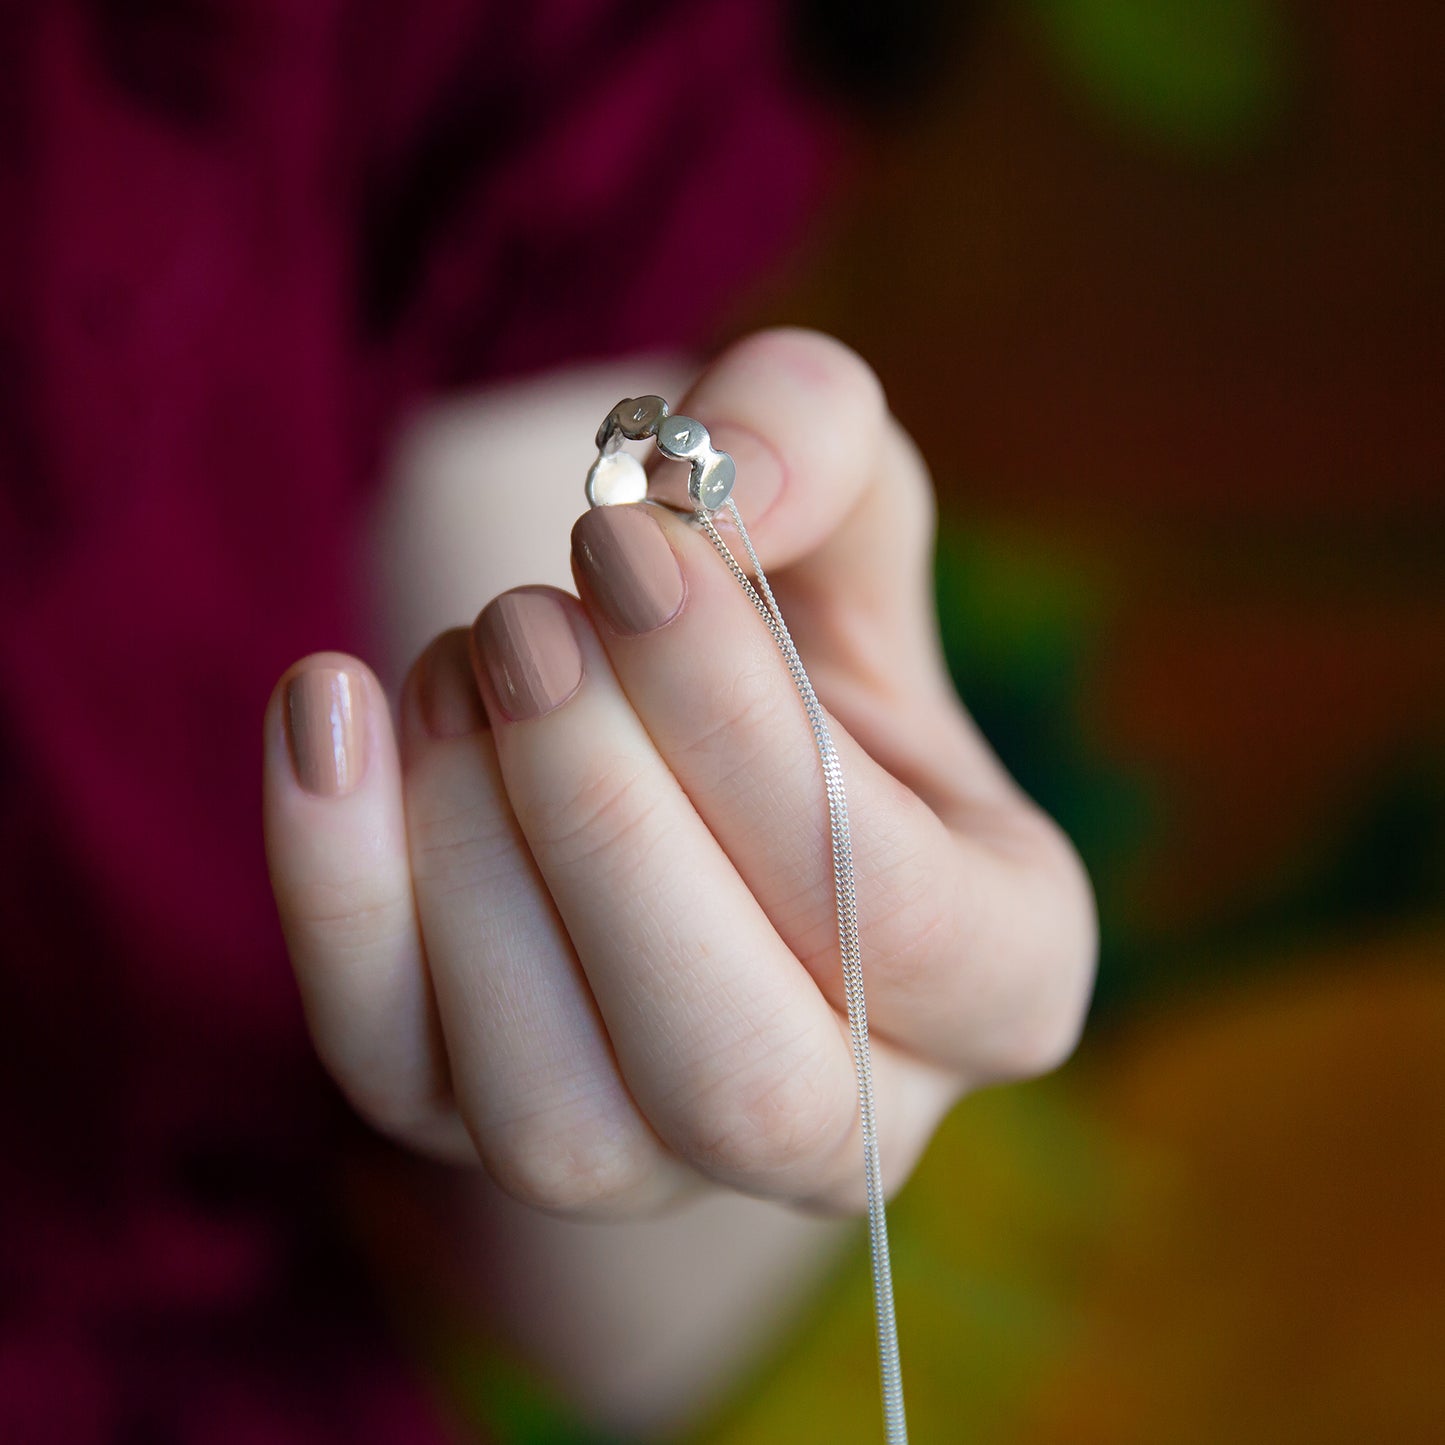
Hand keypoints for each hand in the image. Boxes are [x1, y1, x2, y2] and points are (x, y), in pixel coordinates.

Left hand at [262, 329, 1095, 1217]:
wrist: (668, 736)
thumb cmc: (789, 639)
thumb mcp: (840, 508)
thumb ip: (818, 441)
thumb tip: (716, 474)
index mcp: (999, 970)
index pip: (901, 918)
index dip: (745, 728)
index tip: (621, 543)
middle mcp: (849, 1112)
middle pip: (740, 1074)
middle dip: (607, 827)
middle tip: (527, 625)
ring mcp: (663, 1158)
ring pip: (562, 1119)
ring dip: (476, 862)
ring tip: (465, 663)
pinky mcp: (491, 1132)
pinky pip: (397, 1078)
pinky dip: (339, 894)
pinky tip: (330, 714)